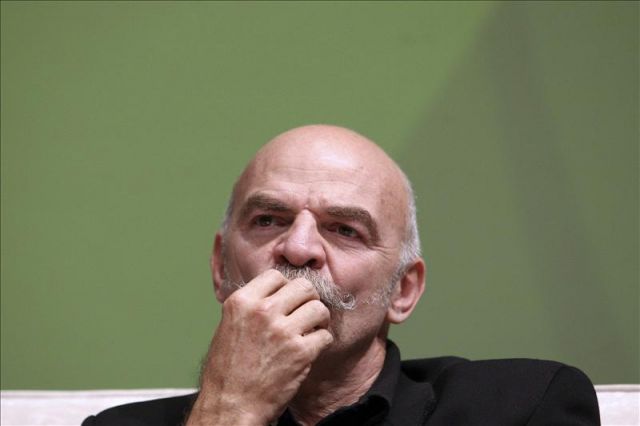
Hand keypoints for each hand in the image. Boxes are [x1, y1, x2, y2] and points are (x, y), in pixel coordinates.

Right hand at [186, 269, 333, 425]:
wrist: (230, 406)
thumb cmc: (227, 372)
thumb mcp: (228, 326)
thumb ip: (250, 307)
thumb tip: (274, 294)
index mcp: (242, 302)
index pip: (276, 275)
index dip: (285, 287)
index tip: (287, 300)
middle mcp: (262, 311)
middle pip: (303, 286)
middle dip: (308, 299)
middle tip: (306, 313)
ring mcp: (283, 331)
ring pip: (319, 308)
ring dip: (319, 320)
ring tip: (311, 330)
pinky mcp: (300, 352)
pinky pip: (325, 335)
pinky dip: (322, 342)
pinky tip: (311, 349)